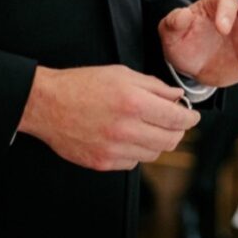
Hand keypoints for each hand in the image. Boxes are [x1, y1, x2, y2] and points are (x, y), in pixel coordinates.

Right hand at [17, 65, 200, 170]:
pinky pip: (133, 163)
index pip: (177, 119)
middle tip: (173, 122)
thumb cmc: (80, 86)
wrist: (47, 104)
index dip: (190, 118)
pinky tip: (128, 138)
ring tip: (147, 128)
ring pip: (154, 154)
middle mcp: (126, 129)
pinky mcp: (103, 163)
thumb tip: (176, 97)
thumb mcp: (121, 74)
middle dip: (177, 131)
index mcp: (133, 103)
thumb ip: (154, 86)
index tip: (191, 116)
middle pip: (170, 141)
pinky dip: (137, 152)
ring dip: (157, 142)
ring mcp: (114, 149)